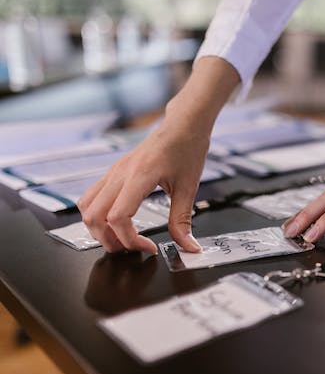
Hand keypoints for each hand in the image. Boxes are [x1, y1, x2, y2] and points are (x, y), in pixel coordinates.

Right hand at [77, 57, 239, 253]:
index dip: (130, 239)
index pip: (118, 217)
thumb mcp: (189, 188)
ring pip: (86, 207)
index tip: (148, 247)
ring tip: (122, 238)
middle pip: (93, 216)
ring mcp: (113, 172)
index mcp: (140, 176)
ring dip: (98, 229)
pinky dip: (97, 215)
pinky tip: (118, 222)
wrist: (183, 125)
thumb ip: (183, 221)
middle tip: (132, 249)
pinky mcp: (112, 172)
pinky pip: (91, 197)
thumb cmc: (187, 149)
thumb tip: (188, 247)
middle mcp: (120, 173)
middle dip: (109, 240)